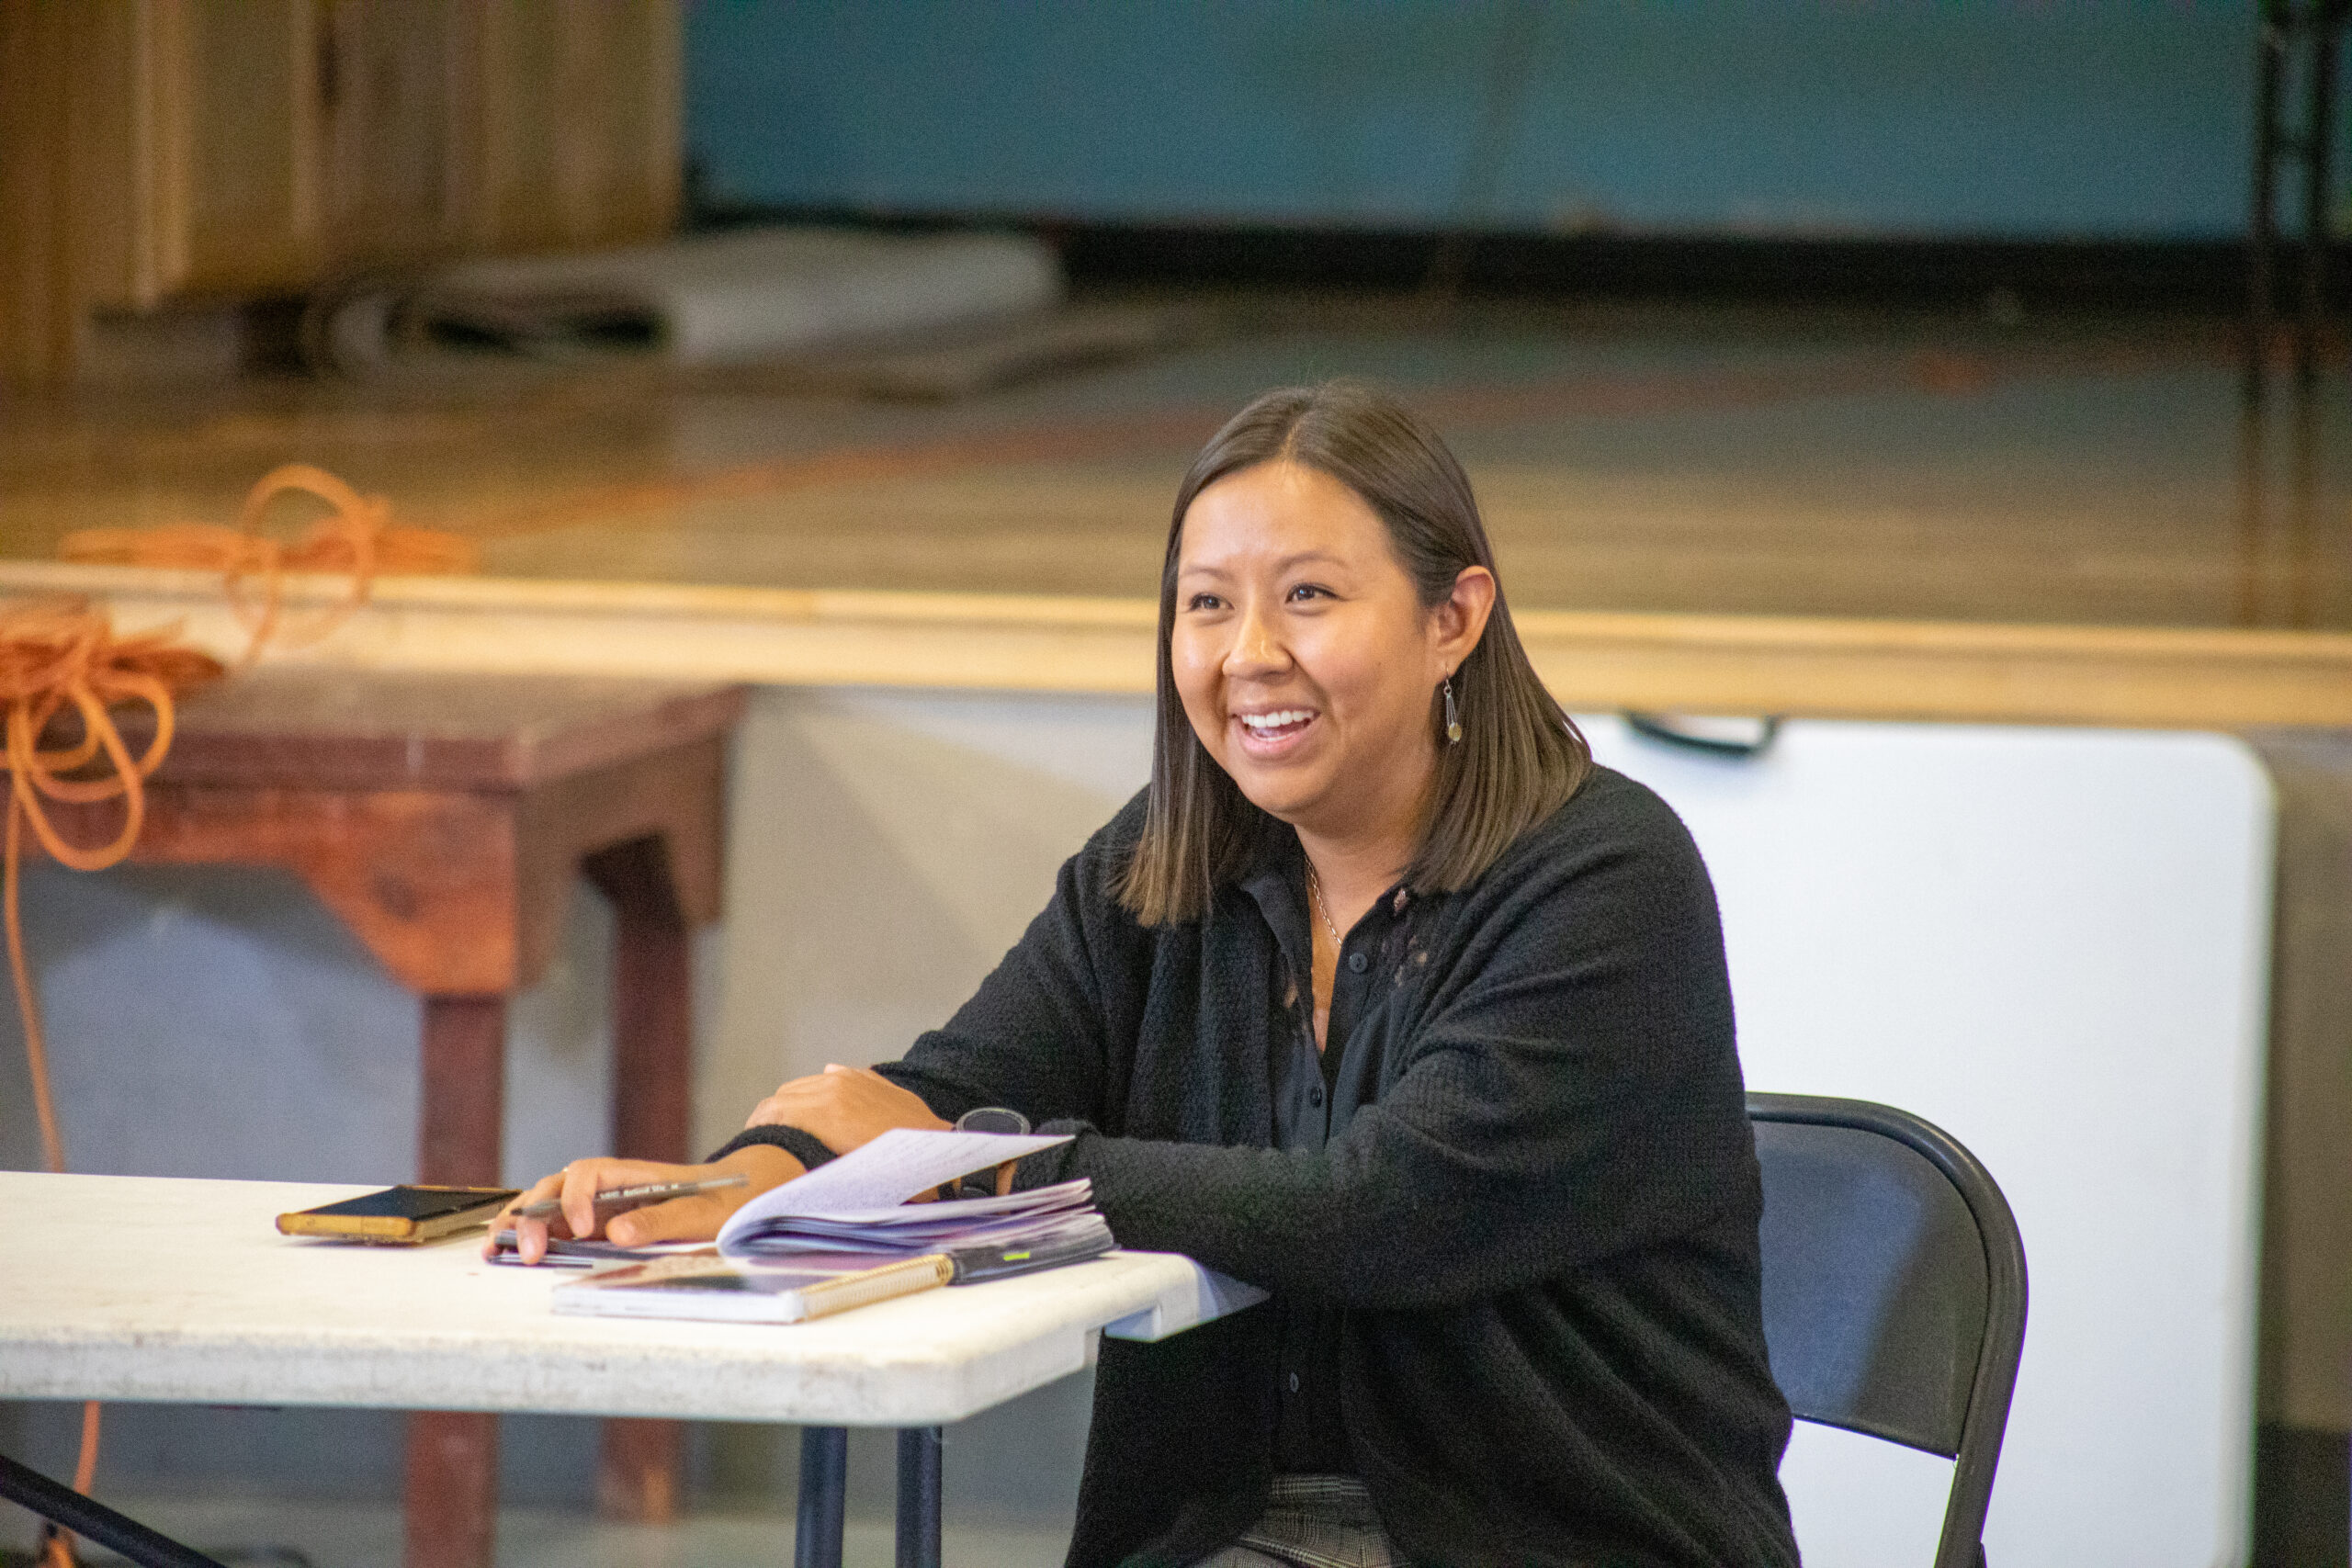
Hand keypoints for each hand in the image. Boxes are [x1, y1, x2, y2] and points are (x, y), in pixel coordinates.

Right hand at [488, 1146, 800, 1265]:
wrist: (742, 1198)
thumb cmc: (727, 1201)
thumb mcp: (704, 1213)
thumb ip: (662, 1220)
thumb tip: (617, 1231)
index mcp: (634, 1174)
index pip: (589, 1173)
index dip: (577, 1198)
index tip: (585, 1229)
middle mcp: (609, 1186)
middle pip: (556, 1186)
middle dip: (535, 1214)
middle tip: (528, 1251)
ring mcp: (599, 1205)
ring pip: (548, 1204)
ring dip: (522, 1224)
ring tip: (497, 1249)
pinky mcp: (596, 1225)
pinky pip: (557, 1226)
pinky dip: (532, 1236)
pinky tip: (510, 1252)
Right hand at [746, 1063, 949, 1152]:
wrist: (939, 1150)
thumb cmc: (894, 1171)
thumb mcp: (843, 1175)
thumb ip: (807, 1159)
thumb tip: (782, 1162)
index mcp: (825, 1110)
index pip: (771, 1110)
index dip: (755, 1127)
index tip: (750, 1142)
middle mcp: (834, 1086)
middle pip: (783, 1095)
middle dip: (771, 1116)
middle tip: (766, 1138)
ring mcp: (851, 1077)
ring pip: (804, 1084)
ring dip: (793, 1103)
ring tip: (790, 1125)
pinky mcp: (866, 1076)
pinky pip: (829, 1075)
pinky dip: (817, 1090)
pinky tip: (818, 1106)